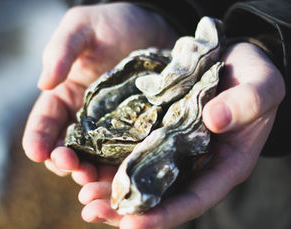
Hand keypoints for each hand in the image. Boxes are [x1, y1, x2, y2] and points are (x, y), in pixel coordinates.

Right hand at [22, 3, 177, 175]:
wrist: (153, 28)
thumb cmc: (114, 24)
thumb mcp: (83, 28)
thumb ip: (61, 51)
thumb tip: (44, 83)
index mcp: (67, 96)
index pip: (46, 122)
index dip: (38, 139)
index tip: (36, 152)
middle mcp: (86, 116)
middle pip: (69, 147)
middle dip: (66, 161)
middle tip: (72, 167)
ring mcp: (112, 126)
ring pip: (96, 158)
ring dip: (91, 172)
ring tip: (93, 178)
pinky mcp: (137, 130)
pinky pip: (125, 153)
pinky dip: (120, 168)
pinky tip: (123, 174)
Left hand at [76, 43, 284, 227]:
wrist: (232, 60)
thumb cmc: (254, 76)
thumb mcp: (262, 86)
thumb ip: (247, 103)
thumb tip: (214, 120)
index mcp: (225, 164)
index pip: (194, 199)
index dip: (164, 215)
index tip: (130, 224)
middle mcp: (196, 162)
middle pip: (161, 195)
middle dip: (127, 207)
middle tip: (91, 209)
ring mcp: (175, 147)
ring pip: (143, 176)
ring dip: (113, 186)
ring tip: (83, 191)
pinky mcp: (159, 129)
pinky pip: (135, 149)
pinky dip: (114, 158)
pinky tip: (90, 159)